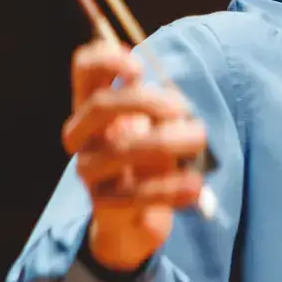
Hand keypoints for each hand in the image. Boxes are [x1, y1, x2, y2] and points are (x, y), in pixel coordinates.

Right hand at [64, 40, 207, 271]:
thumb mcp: (153, 128)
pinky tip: (195, 185)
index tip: (139, 67)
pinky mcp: (102, 202)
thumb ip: (160, 109)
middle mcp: (82, 134)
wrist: (132, 221)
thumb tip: (178, 105)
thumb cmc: (147, 160)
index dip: (106, 60)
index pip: (84, 71)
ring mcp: (88, 169)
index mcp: (92, 106)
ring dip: (166, 141)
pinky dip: (170, 187)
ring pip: (121, 149)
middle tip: (181, 107)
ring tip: (199, 139)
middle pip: (101, 105)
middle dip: (144, 101)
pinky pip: (135, 193)